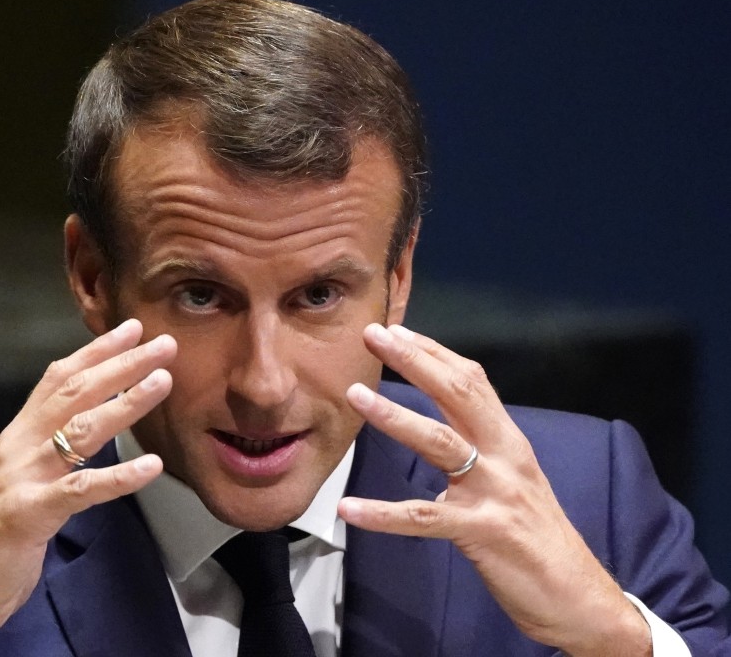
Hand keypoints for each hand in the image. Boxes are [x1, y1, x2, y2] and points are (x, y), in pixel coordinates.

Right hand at [0, 319, 175, 655]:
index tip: (132, 329)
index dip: (95, 351)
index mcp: (17, 437)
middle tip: (163, 343)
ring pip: (81, 430)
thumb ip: (46, 449)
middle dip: (121, 364)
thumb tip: (88, 422)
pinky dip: (119, 477)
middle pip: (75, 393)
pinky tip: (151, 466)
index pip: (58, 380)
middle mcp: (19, 447)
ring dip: (126, 403)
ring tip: (163, 381)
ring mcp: (23, 478)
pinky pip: (81, 490)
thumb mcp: (18, 479)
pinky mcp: (29, 514)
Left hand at [338, 324, 650, 656]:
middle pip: (459, 394)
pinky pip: (424, 517)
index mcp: (509, 442)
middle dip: (415, 360)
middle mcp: (505, 457)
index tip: (398, 330)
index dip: (433, 352)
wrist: (580, 598)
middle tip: (373, 334)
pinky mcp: (483, 532)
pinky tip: (349, 509)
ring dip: (395, 417)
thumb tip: (445, 422)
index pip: (471, 381)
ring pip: (441, 443)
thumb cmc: (537, 538)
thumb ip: (482, 449)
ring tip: (355, 396)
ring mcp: (495, 493)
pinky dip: (383, 513)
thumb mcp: (513, 480)